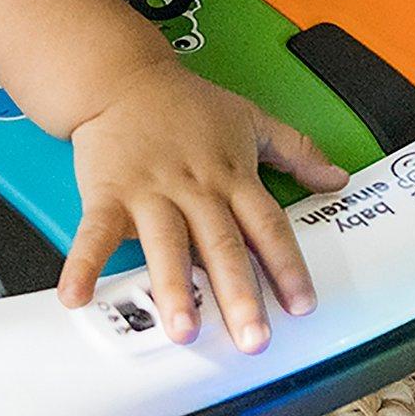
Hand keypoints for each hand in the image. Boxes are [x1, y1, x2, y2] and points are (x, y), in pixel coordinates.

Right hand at [59, 60, 347, 351]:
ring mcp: (149, 192)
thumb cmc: (184, 104)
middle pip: (221, 244)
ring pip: (166, 243)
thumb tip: (338, 179)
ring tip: (183, 329)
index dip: (287, 266)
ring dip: (174, 287)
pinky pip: (94, 232)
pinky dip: (83, 264)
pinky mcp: (107, 192)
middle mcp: (195, 188)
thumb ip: (298, 150)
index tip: (301, 305)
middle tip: (252, 337)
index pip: (267, 226)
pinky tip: (76, 297)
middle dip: (238, 293)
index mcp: (231, 175)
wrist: (122, 77)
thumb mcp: (251, 118)